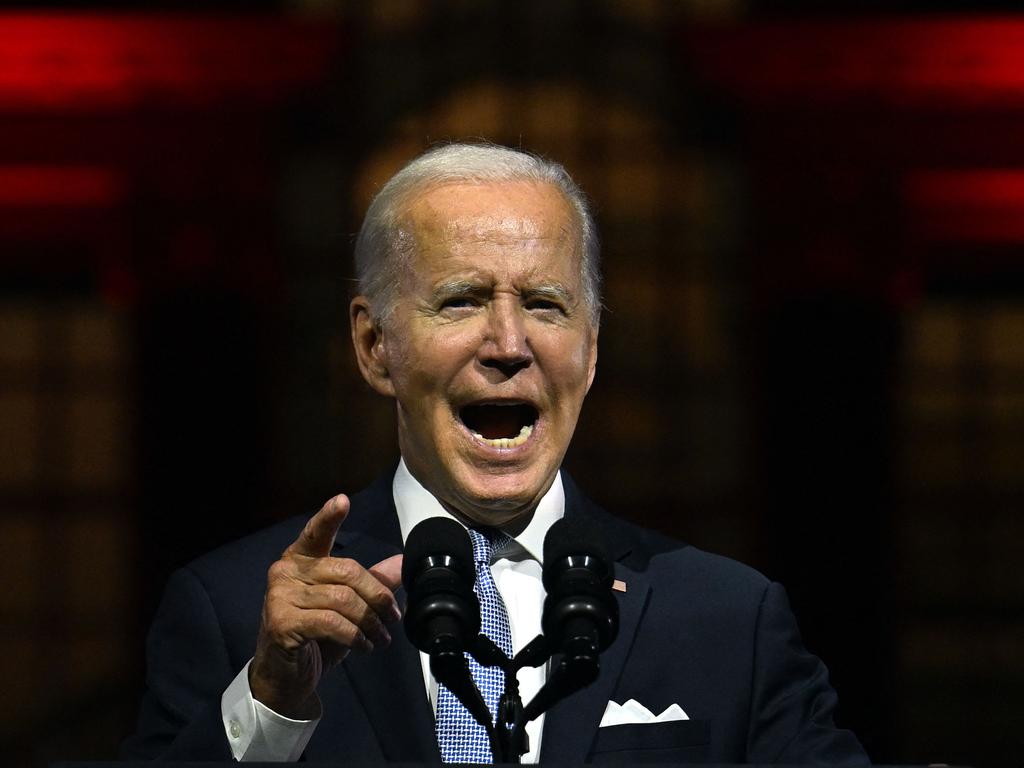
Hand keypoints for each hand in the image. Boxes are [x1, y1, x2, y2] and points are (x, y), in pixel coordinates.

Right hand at [249, 494, 402, 718]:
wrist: (285, 678)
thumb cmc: (315, 637)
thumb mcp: (348, 606)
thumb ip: (372, 581)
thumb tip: (402, 561)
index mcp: (300, 560)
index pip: (316, 533)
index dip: (329, 517)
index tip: (343, 500)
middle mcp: (285, 572)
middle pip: (347, 571)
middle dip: (377, 595)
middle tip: (393, 617)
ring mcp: (279, 597)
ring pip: (342, 600)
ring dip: (371, 622)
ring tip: (382, 637)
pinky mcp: (281, 623)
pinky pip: (332, 623)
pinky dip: (356, 636)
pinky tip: (365, 646)